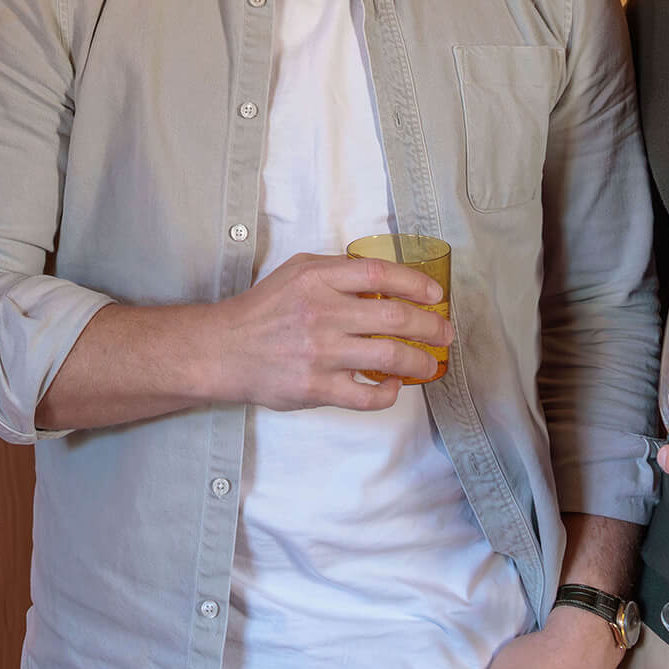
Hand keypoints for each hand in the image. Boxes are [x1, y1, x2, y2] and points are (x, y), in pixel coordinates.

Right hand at [208, 252, 451, 412]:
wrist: (224, 349)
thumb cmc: (264, 310)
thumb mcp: (297, 272)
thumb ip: (338, 271)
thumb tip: (384, 281)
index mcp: (317, 279)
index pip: (379, 274)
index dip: (415, 283)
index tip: (435, 294)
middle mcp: (321, 313)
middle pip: (394, 318)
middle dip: (430, 326)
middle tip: (444, 333)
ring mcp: (320, 353)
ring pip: (389, 358)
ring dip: (419, 361)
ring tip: (430, 362)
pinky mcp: (316, 388)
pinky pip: (366, 396)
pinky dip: (388, 393)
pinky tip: (393, 387)